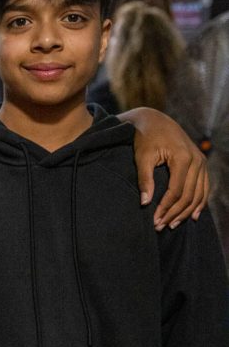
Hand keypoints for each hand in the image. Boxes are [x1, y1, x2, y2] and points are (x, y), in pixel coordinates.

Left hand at [129, 109, 208, 227]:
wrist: (155, 120)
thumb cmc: (145, 138)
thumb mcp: (142, 156)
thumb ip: (144, 179)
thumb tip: (145, 203)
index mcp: (182, 157)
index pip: (177, 191)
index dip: (166, 208)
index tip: (155, 220)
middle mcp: (196, 160)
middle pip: (189, 195)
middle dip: (175, 213)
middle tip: (160, 226)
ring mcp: (201, 162)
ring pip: (199, 194)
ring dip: (187, 212)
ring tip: (172, 225)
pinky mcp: (201, 163)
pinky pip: (204, 187)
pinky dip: (200, 203)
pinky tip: (194, 216)